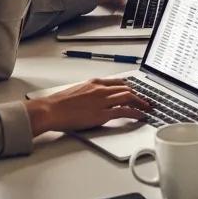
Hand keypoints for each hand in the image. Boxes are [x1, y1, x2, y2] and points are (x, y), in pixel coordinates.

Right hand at [27, 78, 150, 134]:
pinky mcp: (102, 114)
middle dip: (138, 94)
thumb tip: (94, 101)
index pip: (118, 82)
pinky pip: (124, 111)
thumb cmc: (58, 104)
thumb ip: (88, 94)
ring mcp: (103, 101)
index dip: (129, 87)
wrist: (50, 110)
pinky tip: (141, 116)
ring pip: (129, 97)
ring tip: (147, 108)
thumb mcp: (76, 92)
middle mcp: (101, 89)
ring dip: (141, 102)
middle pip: (126, 89)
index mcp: (94, 83)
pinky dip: (136, 113)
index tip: (134, 91)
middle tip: (145, 100)